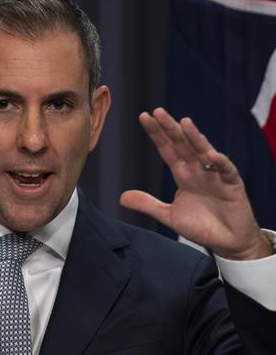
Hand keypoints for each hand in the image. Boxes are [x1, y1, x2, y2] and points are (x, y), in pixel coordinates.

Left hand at [120, 107, 271, 260]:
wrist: (228, 242)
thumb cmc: (201, 226)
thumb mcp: (169, 216)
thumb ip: (147, 204)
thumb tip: (121, 197)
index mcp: (183, 174)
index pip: (167, 149)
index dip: (156, 134)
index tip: (144, 117)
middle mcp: (198, 170)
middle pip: (183, 145)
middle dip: (171, 128)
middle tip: (158, 111)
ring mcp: (215, 175)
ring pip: (203, 151)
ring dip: (195, 137)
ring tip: (185, 123)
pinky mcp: (232, 185)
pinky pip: (226, 170)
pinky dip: (219, 162)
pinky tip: (210, 155)